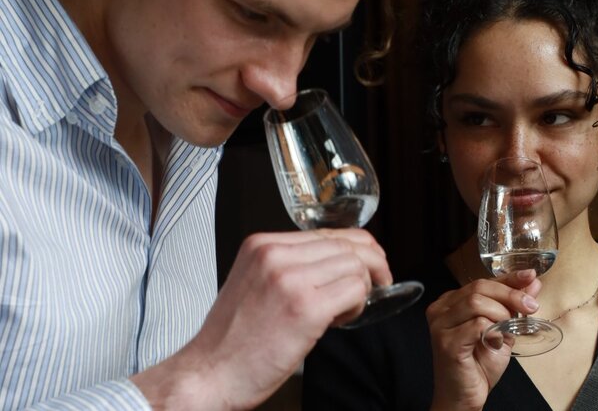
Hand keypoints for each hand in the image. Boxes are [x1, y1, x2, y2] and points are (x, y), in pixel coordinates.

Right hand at [132, 229, 391, 409]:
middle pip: (347, 243)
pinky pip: (355, 290)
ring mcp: (291, 279)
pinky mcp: (305, 307)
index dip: (357, 247)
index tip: (367, 263)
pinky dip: (358, 304)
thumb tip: (336, 260)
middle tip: (380, 282)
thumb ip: (289, 265)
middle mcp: (276, 254)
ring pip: (355, 265)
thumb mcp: (254, 282)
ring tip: (345, 310)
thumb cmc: (233, 338)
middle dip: (372, 262)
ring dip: (362, 288)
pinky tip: (341, 319)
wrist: (209, 374)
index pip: (328, 232)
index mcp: (262, 244)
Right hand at [426, 270, 540, 410]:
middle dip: (510, 295)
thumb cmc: (479, 365)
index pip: (482, 281)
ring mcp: (440, 325)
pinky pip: (476, 324)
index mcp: (451, 302)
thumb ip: (514, 306)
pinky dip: (493, 330)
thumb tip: (532, 283)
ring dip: (501, 314)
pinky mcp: (446, 342)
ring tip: (507, 330)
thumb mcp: (502, 330)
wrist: (464, 397)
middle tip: (530, 307)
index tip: (530, 276)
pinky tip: (495, 342)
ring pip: (477, 302)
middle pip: (479, 287)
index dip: (509, 278)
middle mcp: (441, 309)